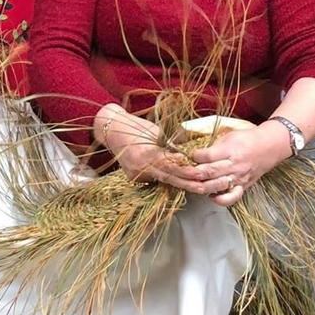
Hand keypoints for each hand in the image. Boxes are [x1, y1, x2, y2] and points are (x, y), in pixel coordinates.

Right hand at [96, 105, 211, 192]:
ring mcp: (135, 174)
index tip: (198, 173)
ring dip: (177, 182)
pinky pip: (152, 179)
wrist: (112, 130)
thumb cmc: (136, 127)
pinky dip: (162, 178)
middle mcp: (140, 167)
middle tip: (202, 187)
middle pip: (167, 177)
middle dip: (186, 183)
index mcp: (146, 153)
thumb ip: (170, 144)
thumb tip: (188, 152)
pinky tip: (174, 179)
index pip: (170, 165)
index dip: (184, 170)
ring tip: (194, 186)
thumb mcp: (156, 132)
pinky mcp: (132, 178)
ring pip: (160, 180)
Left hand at [188, 123, 291, 206]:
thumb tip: (196, 154)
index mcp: (231, 150)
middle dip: (193, 174)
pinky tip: (210, 196)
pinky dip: (219, 200)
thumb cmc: (247, 139)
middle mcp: (234, 165)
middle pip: (209, 172)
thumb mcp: (229, 136)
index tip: (186, 155)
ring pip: (216, 186)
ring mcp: (238, 178)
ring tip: (191, 184)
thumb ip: (214, 146)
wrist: (269, 147)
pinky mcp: (243, 187)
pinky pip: (231, 198)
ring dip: (201, 187)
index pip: (207, 156)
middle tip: (183, 172)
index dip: (194, 157)